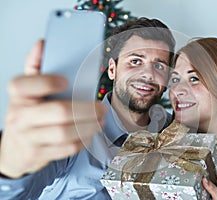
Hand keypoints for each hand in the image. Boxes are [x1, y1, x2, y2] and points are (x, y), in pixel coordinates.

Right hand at [0, 40, 106, 177]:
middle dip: (87, 110)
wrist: (13, 150)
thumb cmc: (27, 114)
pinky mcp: (38, 154)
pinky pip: (66, 148)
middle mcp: (20, 116)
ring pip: (65, 132)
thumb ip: (35, 67)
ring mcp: (28, 138)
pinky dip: (82, 141)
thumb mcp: (26, 92)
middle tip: (102, 108)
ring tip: (101, 121)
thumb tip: (42, 43)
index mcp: (18, 96)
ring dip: (89, 126)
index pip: (26, 84)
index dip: (48, 81)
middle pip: (59, 111)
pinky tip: (90, 134)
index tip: (67, 81)